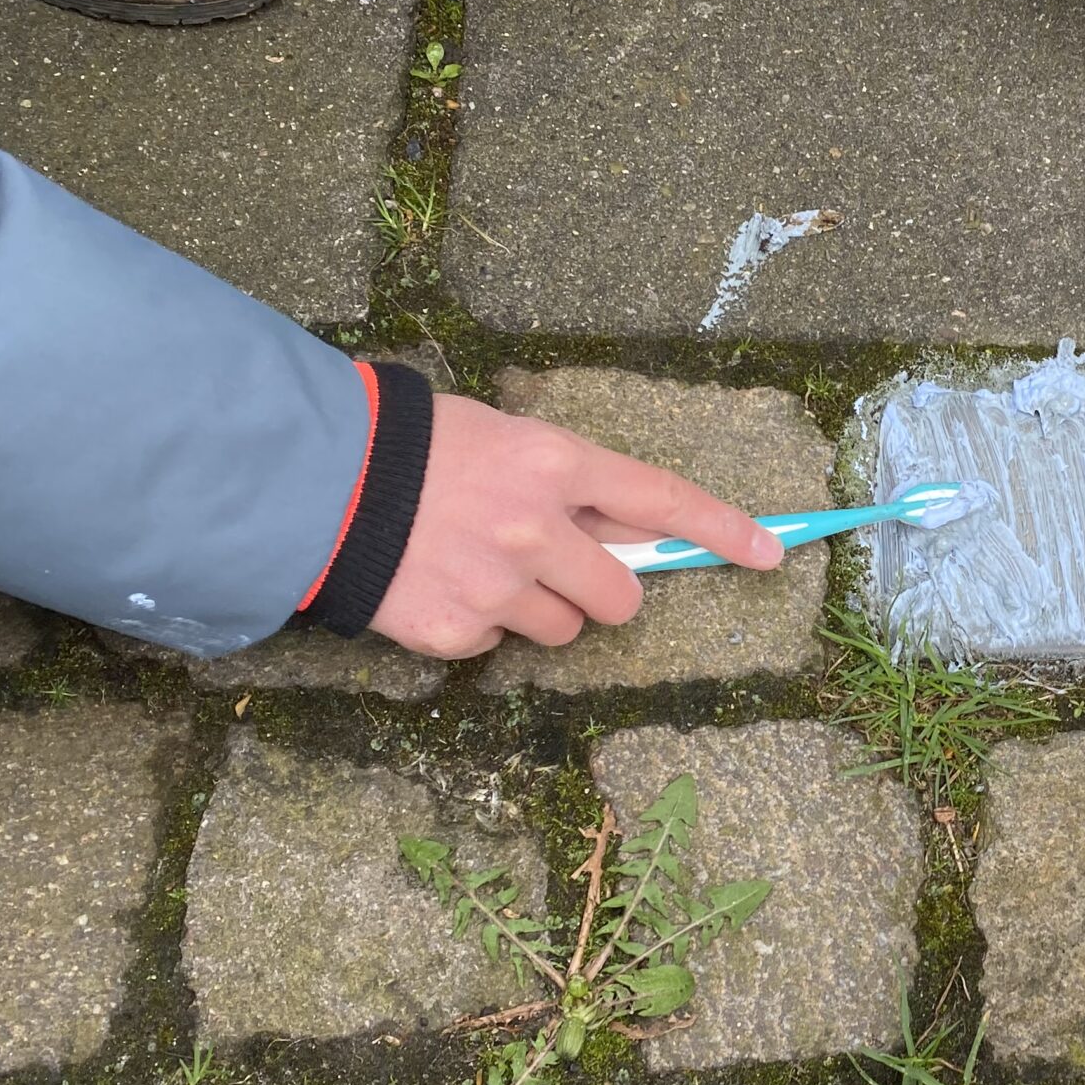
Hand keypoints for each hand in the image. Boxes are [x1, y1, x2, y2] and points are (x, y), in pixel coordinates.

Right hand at [369, 395, 780, 657]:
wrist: (313, 482)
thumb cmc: (411, 448)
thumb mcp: (503, 437)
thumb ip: (566, 483)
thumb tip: (629, 531)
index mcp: (553, 464)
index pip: (662, 499)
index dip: (723, 529)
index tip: (771, 553)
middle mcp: (535, 529)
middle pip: (622, 597)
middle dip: (604, 593)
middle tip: (563, 572)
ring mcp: (496, 586)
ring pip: (564, 630)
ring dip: (539, 610)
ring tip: (479, 568)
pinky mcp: (455, 631)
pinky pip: (498, 646)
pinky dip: (478, 625)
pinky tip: (438, 585)